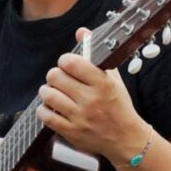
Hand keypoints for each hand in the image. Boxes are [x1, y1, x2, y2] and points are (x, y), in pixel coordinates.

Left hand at [35, 27, 146, 160]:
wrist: (126, 139)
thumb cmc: (118, 105)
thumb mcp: (112, 78)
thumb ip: (95, 55)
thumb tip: (80, 32)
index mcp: (102, 83)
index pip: (71, 62)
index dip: (64, 61)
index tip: (67, 65)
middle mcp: (91, 99)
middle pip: (55, 77)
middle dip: (54, 75)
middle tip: (59, 79)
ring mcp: (80, 117)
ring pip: (48, 95)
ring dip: (47, 91)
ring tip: (53, 92)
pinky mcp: (71, 132)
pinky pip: (45, 116)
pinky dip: (43, 109)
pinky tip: (51, 108)